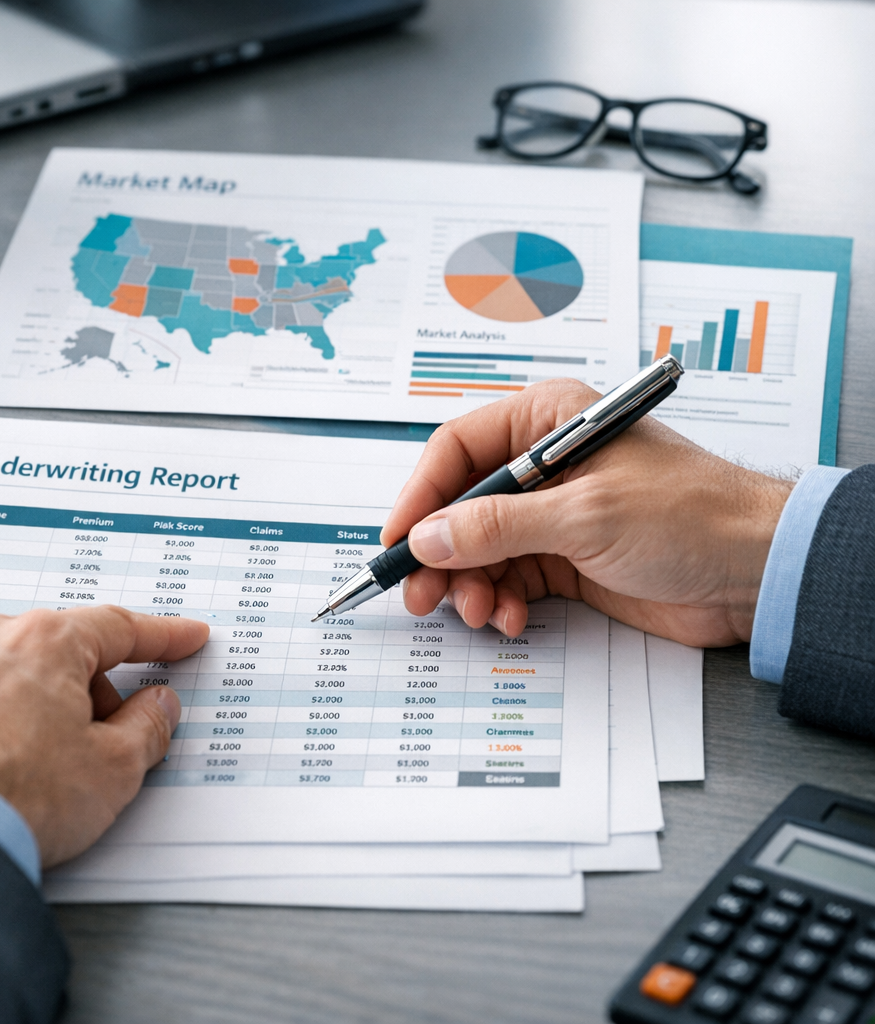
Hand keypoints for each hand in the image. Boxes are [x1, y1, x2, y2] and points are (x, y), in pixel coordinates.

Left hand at [0, 606, 207, 866]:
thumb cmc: (11, 800)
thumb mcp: (113, 770)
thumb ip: (148, 728)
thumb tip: (158, 708)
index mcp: (47, 642)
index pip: (121, 629)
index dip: (163, 637)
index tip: (185, 638)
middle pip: (60, 654)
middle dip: (87, 694)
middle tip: (97, 747)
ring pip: (5, 672)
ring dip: (28, 706)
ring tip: (27, 769)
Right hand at [381, 379, 792, 646]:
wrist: (756, 572)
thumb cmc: (691, 515)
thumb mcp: (584, 516)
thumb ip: (498, 527)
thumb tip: (429, 537)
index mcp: (547, 423)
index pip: (458, 450)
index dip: (420, 495)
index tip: (398, 539)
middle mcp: (543, 465)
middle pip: (461, 505)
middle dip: (439, 552)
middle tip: (420, 594)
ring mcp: (553, 515)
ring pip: (480, 548)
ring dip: (470, 584)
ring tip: (479, 612)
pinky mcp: (564, 559)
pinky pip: (509, 578)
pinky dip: (501, 601)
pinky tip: (512, 618)